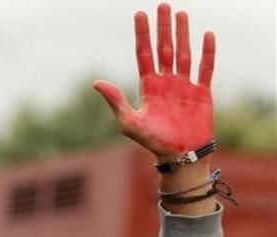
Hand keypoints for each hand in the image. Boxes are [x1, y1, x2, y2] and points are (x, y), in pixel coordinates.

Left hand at [93, 4, 214, 159]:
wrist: (179, 155)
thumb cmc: (152, 142)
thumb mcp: (129, 122)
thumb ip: (115, 101)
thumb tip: (96, 82)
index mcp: (149, 86)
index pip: (144, 54)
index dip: (142, 34)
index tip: (140, 14)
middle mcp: (166, 81)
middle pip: (164, 48)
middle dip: (163, 27)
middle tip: (163, 6)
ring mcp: (185, 85)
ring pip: (184, 53)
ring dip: (183, 33)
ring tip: (181, 14)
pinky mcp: (202, 92)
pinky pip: (206, 68)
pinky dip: (207, 52)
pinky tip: (207, 35)